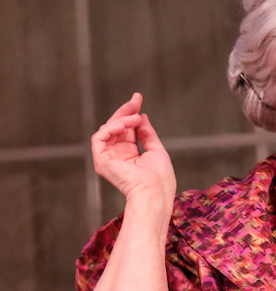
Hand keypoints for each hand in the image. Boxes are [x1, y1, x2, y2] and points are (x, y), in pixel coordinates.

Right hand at [91, 93, 175, 207]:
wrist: (155, 192)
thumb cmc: (160, 178)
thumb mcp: (156, 150)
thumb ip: (147, 134)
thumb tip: (141, 116)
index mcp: (130, 156)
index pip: (127, 130)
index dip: (131, 113)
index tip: (138, 98)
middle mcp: (118, 156)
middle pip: (117, 127)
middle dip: (126, 111)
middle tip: (136, 99)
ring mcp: (108, 158)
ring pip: (108, 129)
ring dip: (122, 119)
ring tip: (135, 117)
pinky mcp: (101, 160)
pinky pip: (99, 137)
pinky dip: (110, 127)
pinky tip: (124, 124)